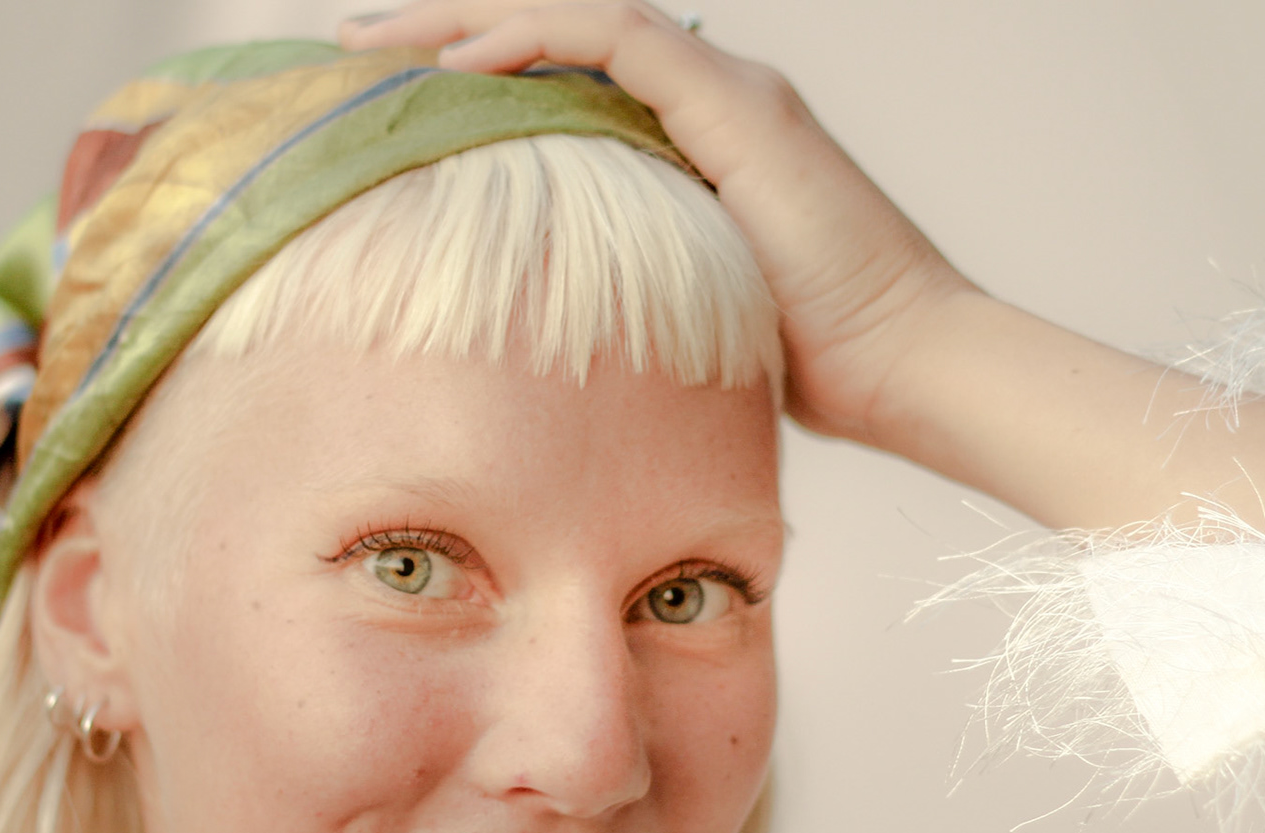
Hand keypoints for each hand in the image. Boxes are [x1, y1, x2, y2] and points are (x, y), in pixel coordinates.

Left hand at [341, 0, 978, 444]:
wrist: (909, 366)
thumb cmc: (814, 365)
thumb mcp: (690, 312)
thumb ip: (629, 285)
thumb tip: (545, 324)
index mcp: (701, 140)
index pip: (572, 74)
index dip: (482, 73)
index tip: (393, 102)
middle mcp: (715, 97)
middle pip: (563, 30)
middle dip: (451, 25)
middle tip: (355, 45)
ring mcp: (731, 94)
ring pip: (578, 15)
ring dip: (471, 17)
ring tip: (380, 41)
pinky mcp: (738, 107)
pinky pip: (615, 37)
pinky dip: (532, 38)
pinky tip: (459, 62)